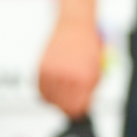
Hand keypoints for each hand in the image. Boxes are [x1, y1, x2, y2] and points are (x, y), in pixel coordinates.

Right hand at [38, 0, 102, 118]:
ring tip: (63, 90)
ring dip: (55, 99)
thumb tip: (82, 108)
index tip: (78, 110)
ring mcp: (53, 72)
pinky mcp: (41, 67)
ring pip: (49, 100)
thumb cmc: (88, 47)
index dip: (78, 112)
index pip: (78, 108)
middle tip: (70, 102)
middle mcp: (68, 77)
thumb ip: (90, 91)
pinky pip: (39, 90)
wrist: (75, 25)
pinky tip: (54, 85)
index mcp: (85, 79)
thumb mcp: (96, 71)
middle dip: (67, 107)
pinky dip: (45, 91)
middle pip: (63, 106)